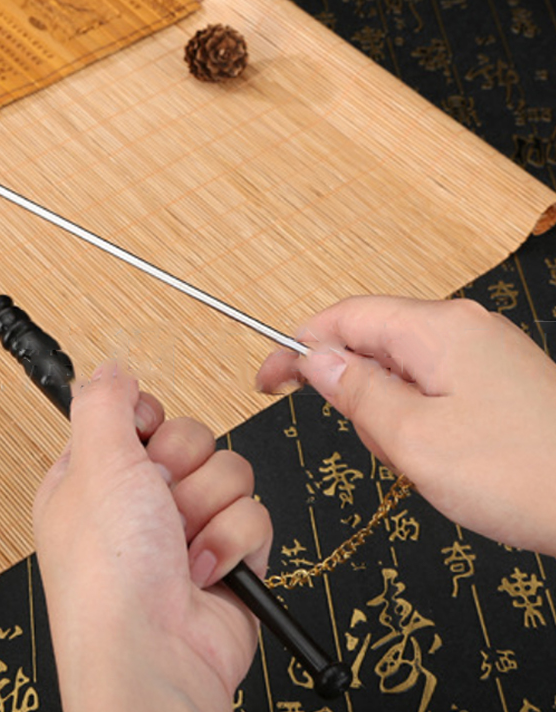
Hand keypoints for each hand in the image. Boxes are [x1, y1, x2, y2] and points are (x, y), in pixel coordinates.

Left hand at [34, 361, 271, 711]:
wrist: (155, 657)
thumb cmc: (110, 576)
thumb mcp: (97, 465)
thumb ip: (103, 402)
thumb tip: (109, 369)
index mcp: (99, 477)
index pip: (141, 415)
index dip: (151, 424)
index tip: (145, 443)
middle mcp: (140, 501)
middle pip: (192, 439)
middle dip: (184, 470)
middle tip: (160, 501)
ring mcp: (185, 529)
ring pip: (229, 472)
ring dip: (209, 509)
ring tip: (181, 544)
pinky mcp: (227, 555)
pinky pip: (255, 513)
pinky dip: (233, 543)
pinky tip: (204, 571)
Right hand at [256, 296, 555, 556]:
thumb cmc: (523, 473)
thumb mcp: (414, 439)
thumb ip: (356, 392)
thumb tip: (316, 359)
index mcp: (437, 329)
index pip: (344, 318)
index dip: (298, 346)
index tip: (269, 379)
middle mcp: (461, 329)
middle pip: (373, 345)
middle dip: (359, 397)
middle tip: (385, 446)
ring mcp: (483, 353)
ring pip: (402, 374)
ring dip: (393, 418)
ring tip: (426, 462)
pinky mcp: (497, 381)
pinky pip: (433, 391)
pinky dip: (421, 423)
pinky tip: (445, 459)